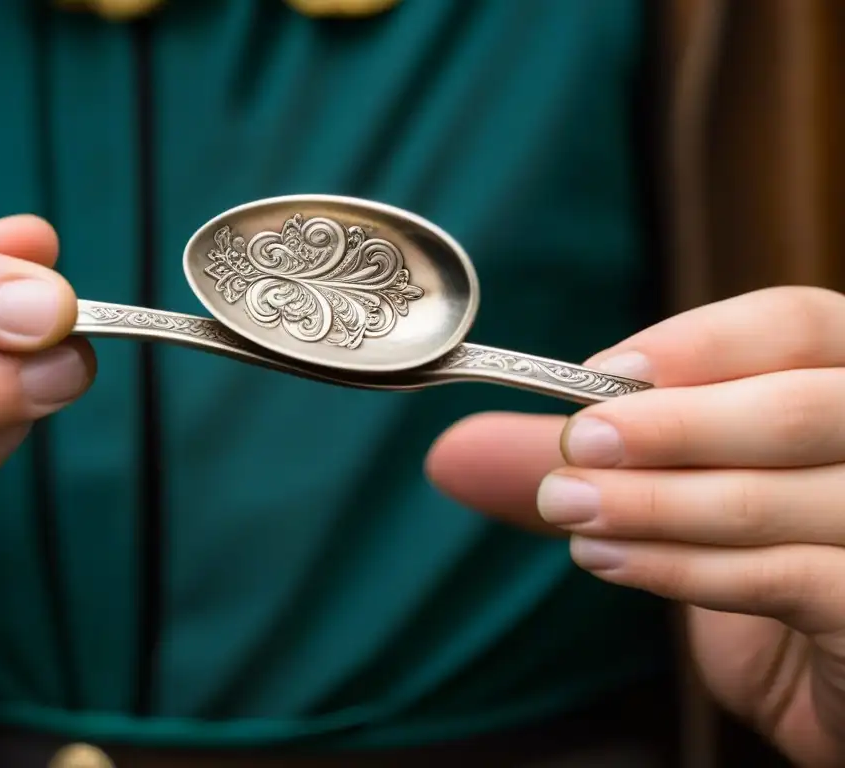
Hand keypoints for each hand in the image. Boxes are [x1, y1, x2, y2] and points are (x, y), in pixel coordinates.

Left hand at [426, 286, 844, 766]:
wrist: (833, 690)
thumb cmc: (762, 567)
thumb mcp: (675, 495)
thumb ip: (587, 464)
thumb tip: (454, 454)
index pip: (794, 324)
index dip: (696, 345)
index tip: (600, 376)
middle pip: (796, 406)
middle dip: (667, 425)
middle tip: (574, 446)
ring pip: (776, 497)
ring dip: (652, 503)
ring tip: (567, 508)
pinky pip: (783, 580)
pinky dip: (681, 568)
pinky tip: (607, 559)